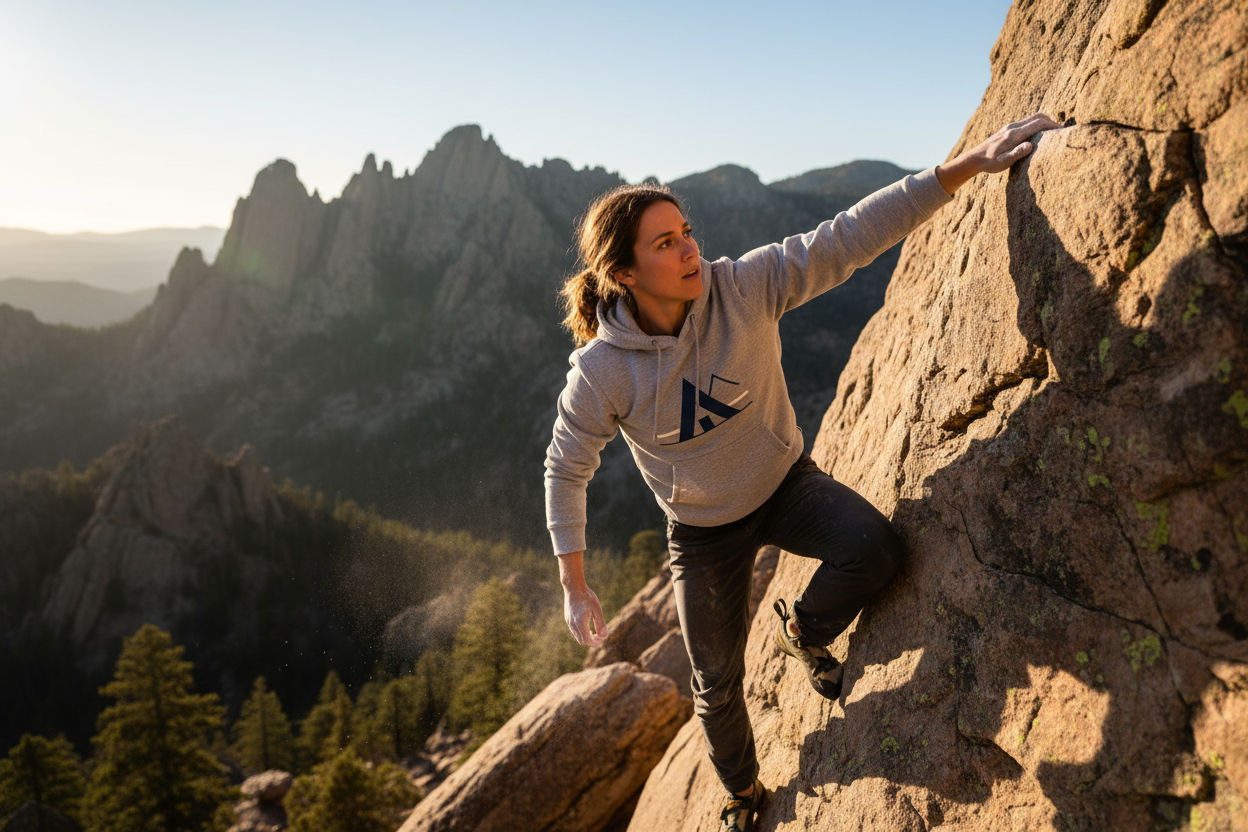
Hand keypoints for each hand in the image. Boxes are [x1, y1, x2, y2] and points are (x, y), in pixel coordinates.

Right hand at [557, 551, 607, 646]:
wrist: (573, 586)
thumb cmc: (587, 596)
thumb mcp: (597, 608)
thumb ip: (600, 623)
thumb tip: (604, 636)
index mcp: (580, 622)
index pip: (587, 640)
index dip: (595, 643)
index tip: (602, 640)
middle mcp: (573, 624)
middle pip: (582, 641)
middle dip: (591, 642)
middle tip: (599, 638)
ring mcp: (569, 621)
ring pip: (577, 636)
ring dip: (586, 638)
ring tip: (594, 633)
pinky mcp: (567, 618)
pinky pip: (574, 631)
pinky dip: (581, 633)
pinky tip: (587, 626)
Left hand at [935, 112, 1062, 194]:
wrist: (974, 158)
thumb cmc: (989, 163)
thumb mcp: (1003, 162)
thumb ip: (1016, 154)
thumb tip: (1030, 146)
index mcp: (1014, 134)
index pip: (1038, 123)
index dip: (1052, 125)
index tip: (1062, 131)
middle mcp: (1013, 127)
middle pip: (1037, 116)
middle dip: (1051, 121)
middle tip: (1060, 130)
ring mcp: (1010, 127)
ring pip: (1032, 118)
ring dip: (1044, 122)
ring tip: (1052, 132)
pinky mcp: (1008, 129)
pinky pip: (1026, 122)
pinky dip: (1036, 124)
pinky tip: (1039, 134)